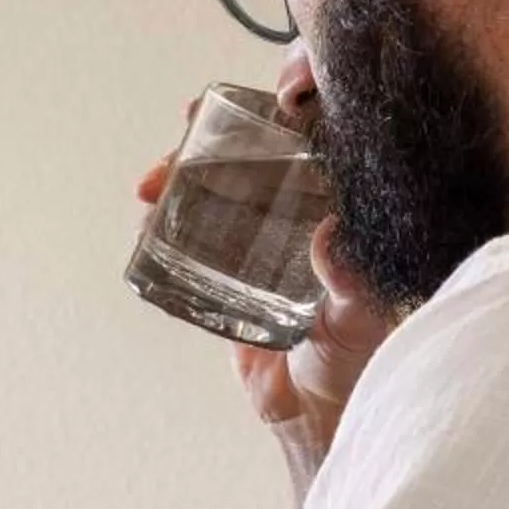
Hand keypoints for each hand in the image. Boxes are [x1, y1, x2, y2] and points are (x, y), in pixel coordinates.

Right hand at [138, 107, 395, 495]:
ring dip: (178, 173)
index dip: (303, 95)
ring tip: (151, 182)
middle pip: (257, 147)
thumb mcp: (362, 315)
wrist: (315, 415)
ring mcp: (258, 238)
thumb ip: (352, 277)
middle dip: (218, 129)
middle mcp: (302, 210)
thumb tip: (331, 233)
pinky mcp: (221, 272)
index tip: (281, 93)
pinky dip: (162, 221)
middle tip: (188, 125)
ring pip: (215, 184)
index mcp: (346, 204)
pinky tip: (145, 216)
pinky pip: (188, 235)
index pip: (326, 132)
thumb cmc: (357, 360)